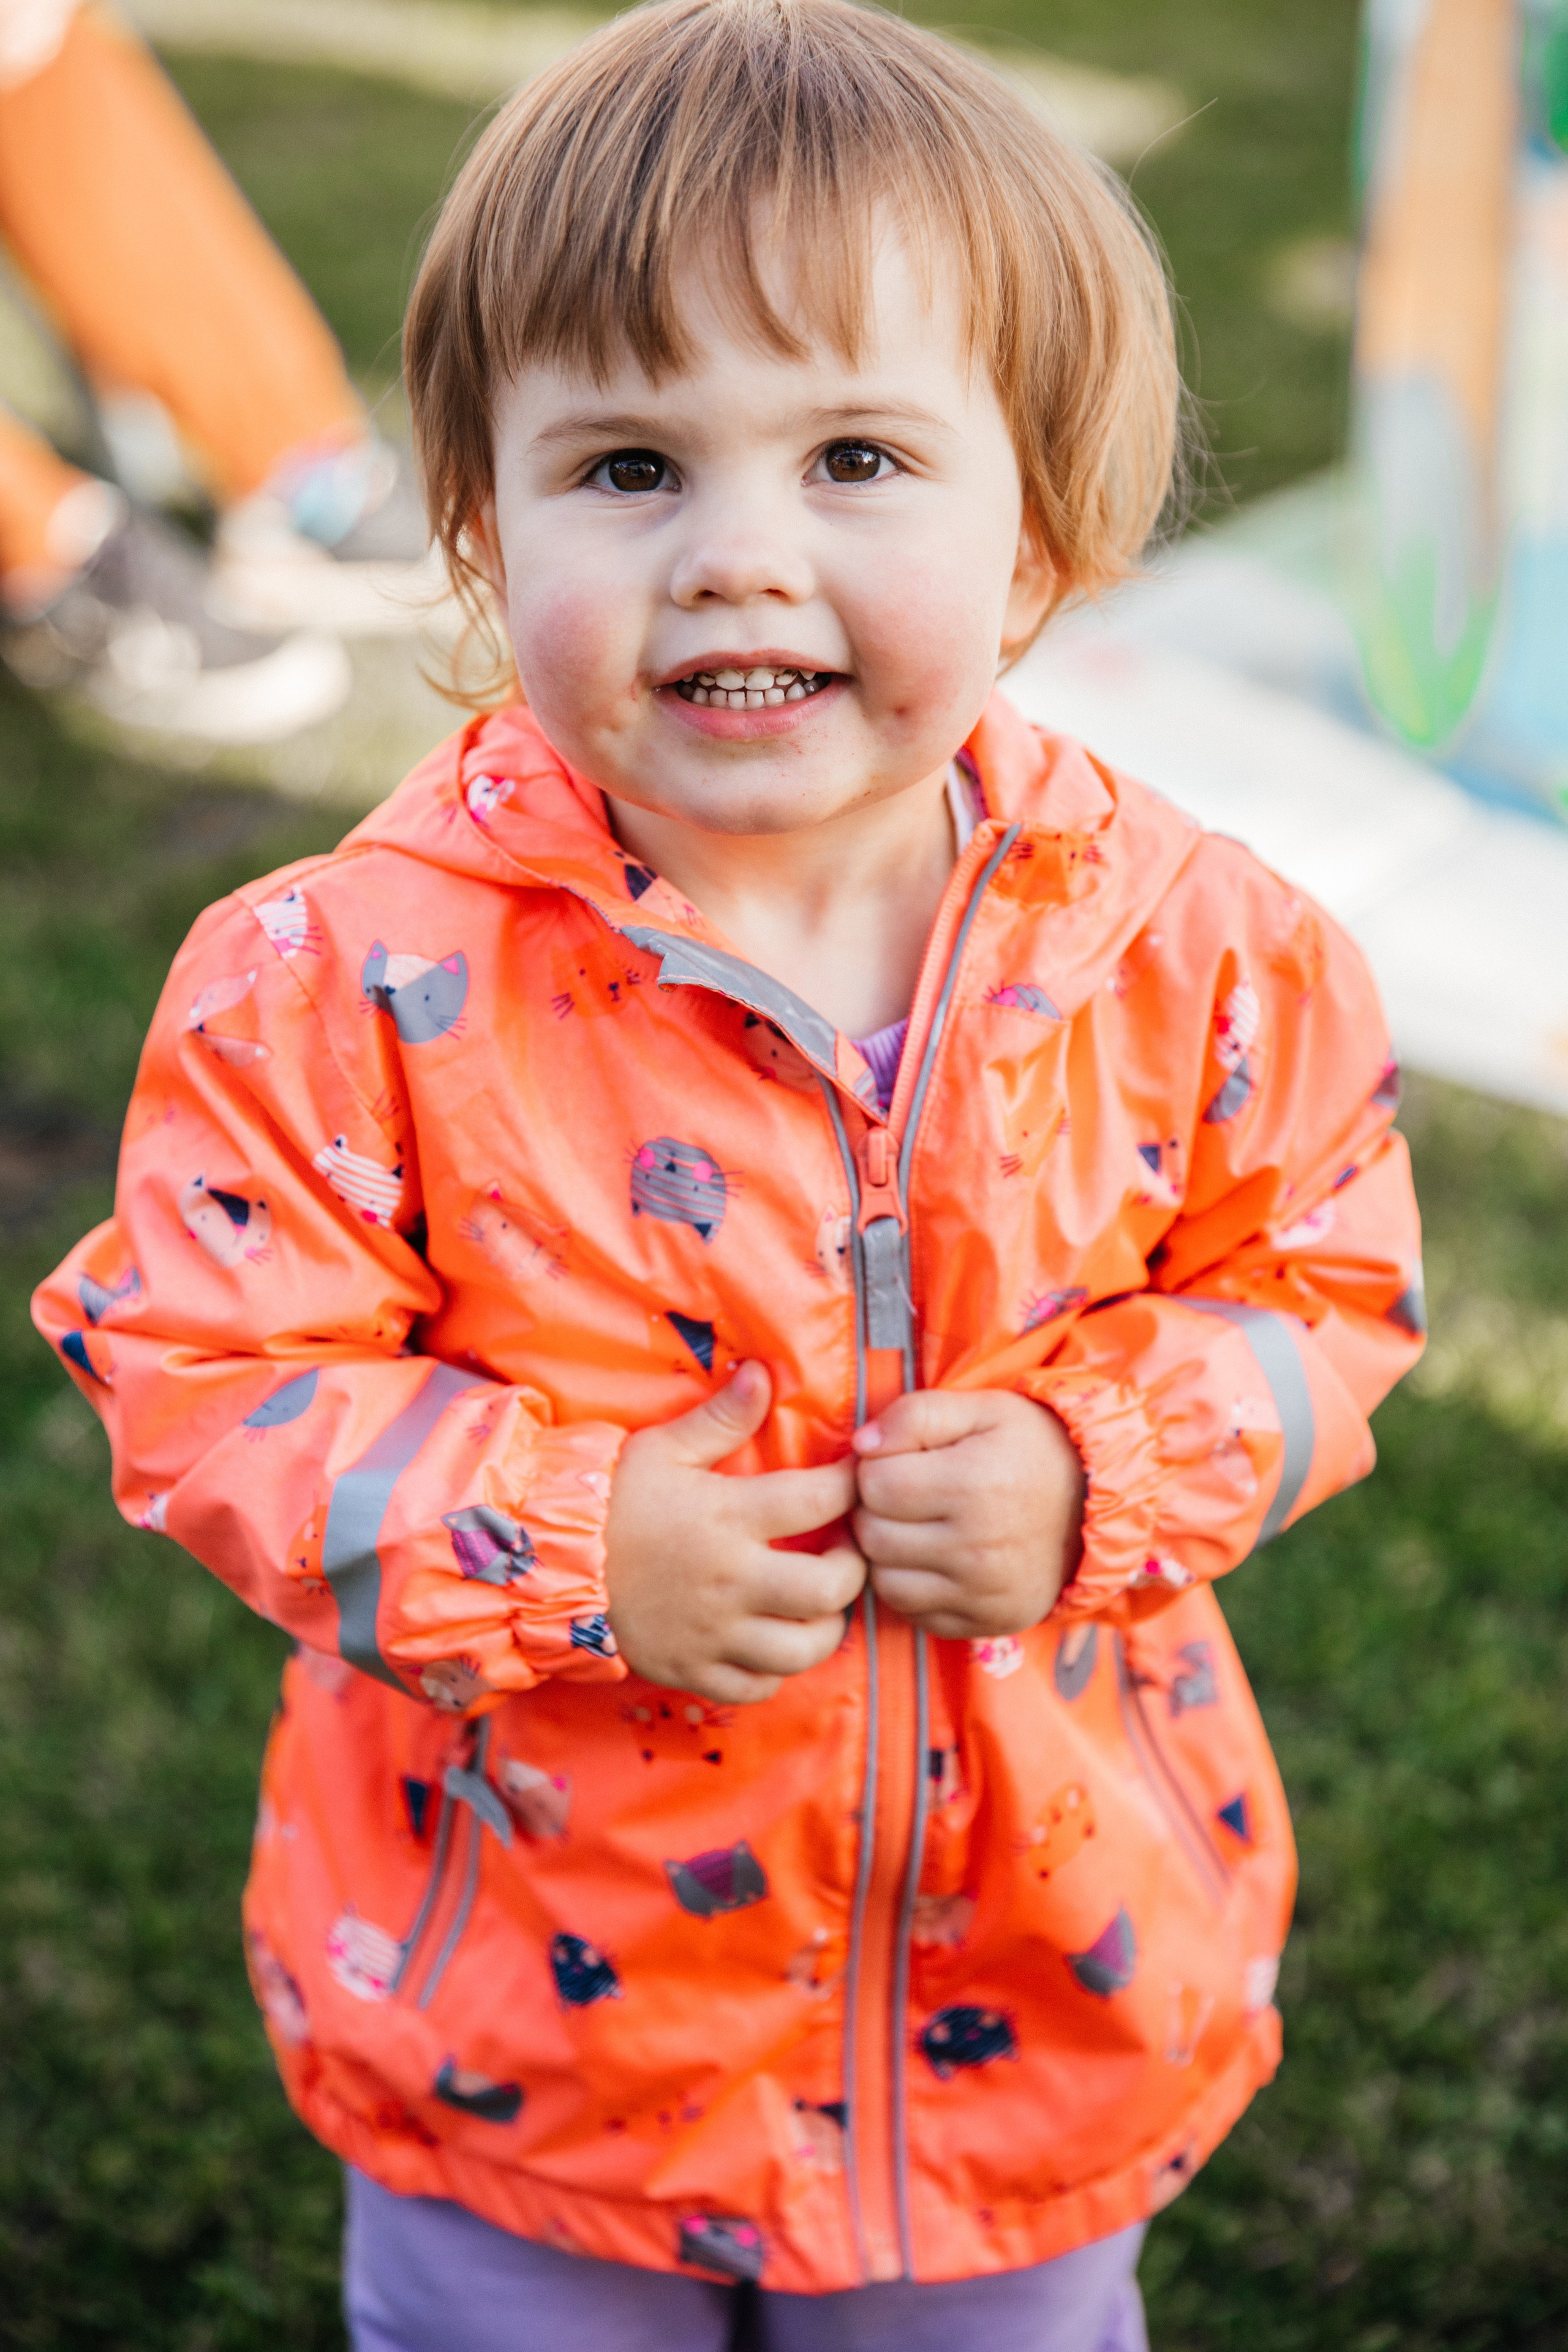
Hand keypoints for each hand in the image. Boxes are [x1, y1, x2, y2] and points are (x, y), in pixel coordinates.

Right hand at [605, 1362, 864, 1703]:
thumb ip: (721, 1417)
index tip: (857, 1482)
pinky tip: (772, 1643)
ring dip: (826, 1628)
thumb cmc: (611, 1499)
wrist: (544, 1563)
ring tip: (819, 1603)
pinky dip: (776, 1672)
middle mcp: (733, 1580)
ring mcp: (714, 1634)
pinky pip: (759, 1688)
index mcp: (731, 1517)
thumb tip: (764, 1373)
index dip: (853, 1487)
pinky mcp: (692, 1671)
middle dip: (854, 1569)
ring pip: (804, 1650)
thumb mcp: (663, 1448)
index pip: (821, 1501)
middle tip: (845, 1551)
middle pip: (830, 1590)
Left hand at [851, 1389, 1083, 1639]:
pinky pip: (914, 1614)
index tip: (896, 1462)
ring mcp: (984, 1593)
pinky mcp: (988, 1622)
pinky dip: (911, 1588)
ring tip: (913, 1527)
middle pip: (873, 1536)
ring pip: (885, 1582)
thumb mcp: (981, 1408)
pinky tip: (932, 1559)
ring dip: (886, 1553)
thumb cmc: (1029, 1447)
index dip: (873, 1468)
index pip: (874, 1485)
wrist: (1096, 1504)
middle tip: (901, 1495)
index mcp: (974, 1484)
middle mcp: (979, 1547)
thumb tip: (862, 1446)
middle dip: (874, 1511)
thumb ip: (916, 1414)